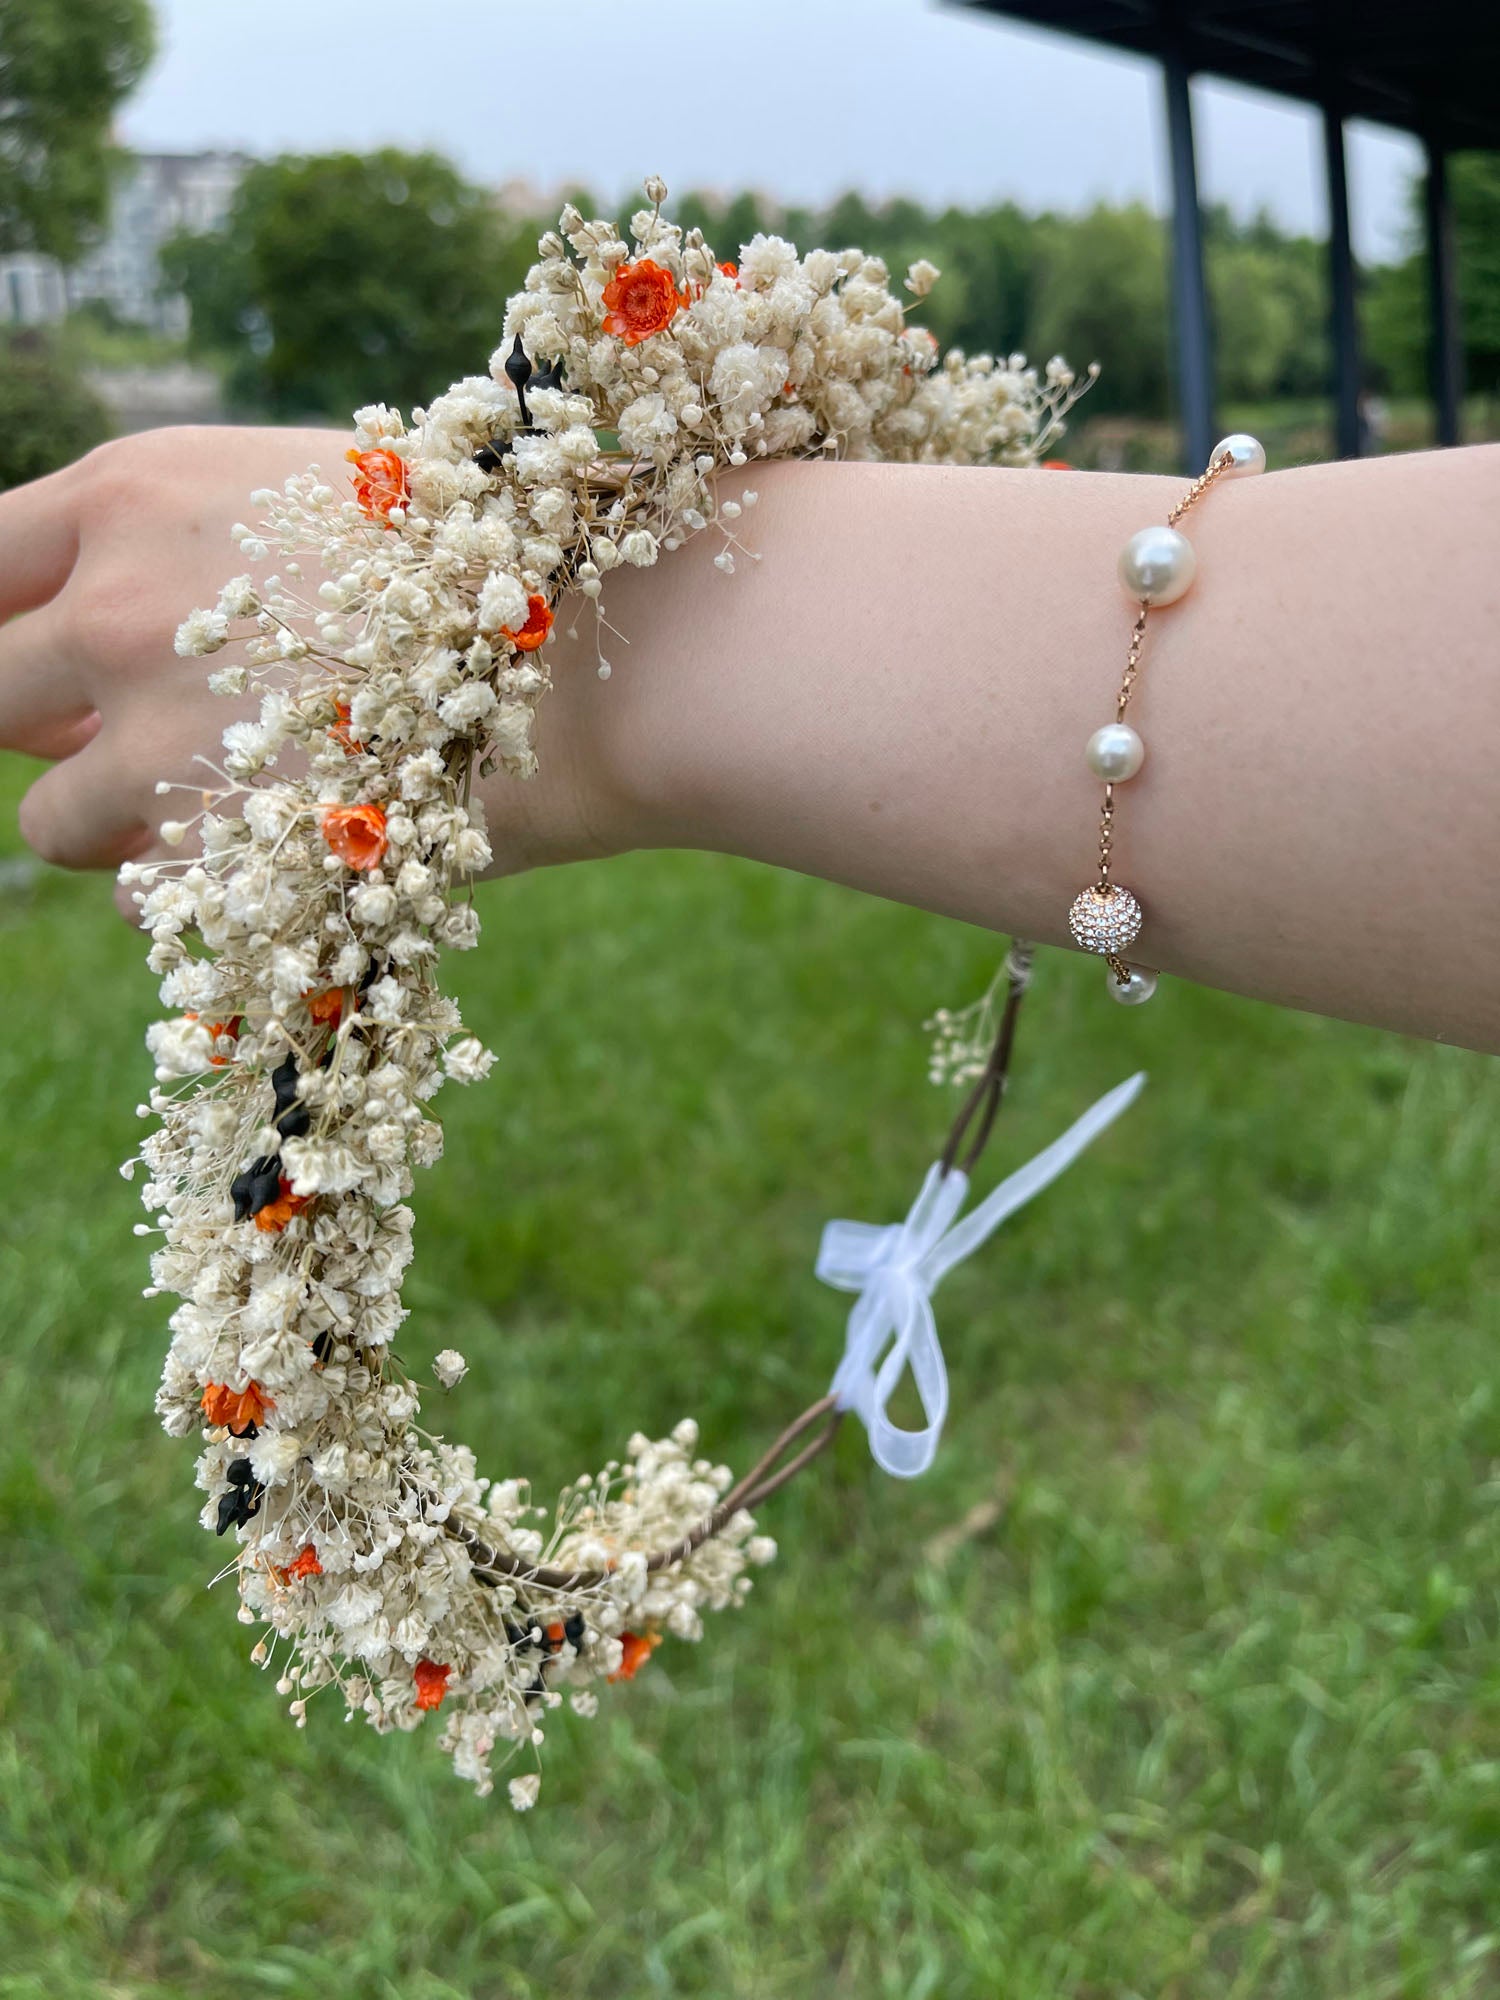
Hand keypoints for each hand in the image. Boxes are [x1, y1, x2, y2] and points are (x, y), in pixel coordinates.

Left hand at [0, 425, 618, 920]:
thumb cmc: (493, 567)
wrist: (622, 658)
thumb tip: (76, 648)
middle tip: (145, 739)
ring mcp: (157, 743)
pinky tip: (318, 845)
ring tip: (261, 799)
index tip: (41, 662)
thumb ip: (177, 565)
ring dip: (129, 820)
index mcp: (134, 493)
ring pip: (54, 818)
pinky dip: (216, 891)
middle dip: (51, 724)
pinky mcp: (220, 865)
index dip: (6, 621)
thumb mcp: (311, 507)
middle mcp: (116, 611)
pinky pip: (149, 902)